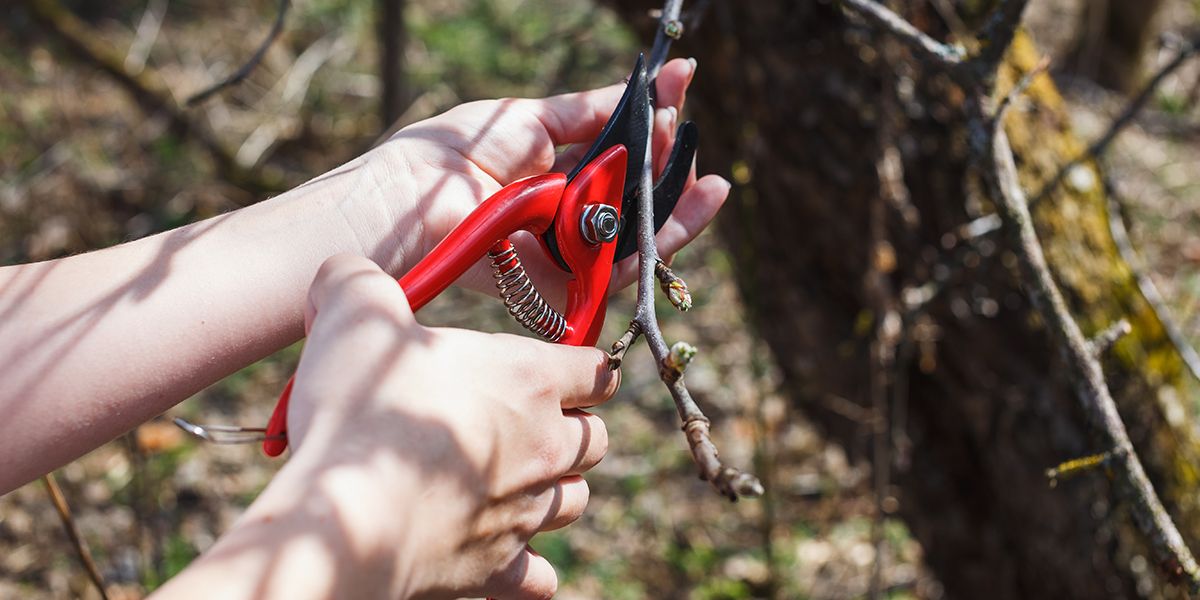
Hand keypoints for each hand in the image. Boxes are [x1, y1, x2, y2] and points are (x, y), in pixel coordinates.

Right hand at [155, 255, 618, 599]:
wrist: (348, 518)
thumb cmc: (362, 410)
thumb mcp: (354, 315)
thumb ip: (358, 282)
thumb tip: (347, 271)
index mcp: (530, 379)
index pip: (596, 367)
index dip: (587, 366)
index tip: (571, 368)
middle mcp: (544, 447)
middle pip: (596, 439)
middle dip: (575, 430)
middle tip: (535, 424)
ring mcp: (526, 512)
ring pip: (574, 502)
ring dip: (557, 491)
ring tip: (522, 484)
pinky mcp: (498, 569)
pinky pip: (538, 577)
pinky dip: (531, 572)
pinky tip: (509, 561)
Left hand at [371, 57, 729, 306]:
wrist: (416, 201)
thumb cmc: (455, 156)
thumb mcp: (530, 120)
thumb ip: (589, 112)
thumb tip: (641, 89)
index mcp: (553, 172)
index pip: (617, 153)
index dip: (650, 124)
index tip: (679, 87)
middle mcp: (565, 214)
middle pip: (636, 194)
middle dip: (669, 160)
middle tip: (686, 124)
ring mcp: (570, 249)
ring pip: (641, 232)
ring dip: (680, 200)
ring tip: (703, 170)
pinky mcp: (571, 280)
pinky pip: (628, 263)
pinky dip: (665, 233)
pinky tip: (695, 198)